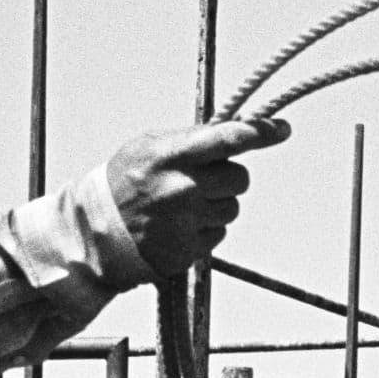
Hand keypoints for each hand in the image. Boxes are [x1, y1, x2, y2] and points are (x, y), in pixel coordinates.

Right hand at [104, 117, 290, 277]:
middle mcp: (181, 189)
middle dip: (229, 177)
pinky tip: (179, 225)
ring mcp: (187, 222)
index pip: (226, 139)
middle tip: (203, 179)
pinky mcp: (190, 249)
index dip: (260, 133)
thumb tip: (240, 128)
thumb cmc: (126, 181)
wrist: (96, 234)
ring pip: (233, 207)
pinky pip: (219, 232)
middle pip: (239, 178)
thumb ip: (192, 139)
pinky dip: (205, 228)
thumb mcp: (149, 147)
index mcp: (170, 155)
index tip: (282, 129)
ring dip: (217, 204)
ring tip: (183, 205)